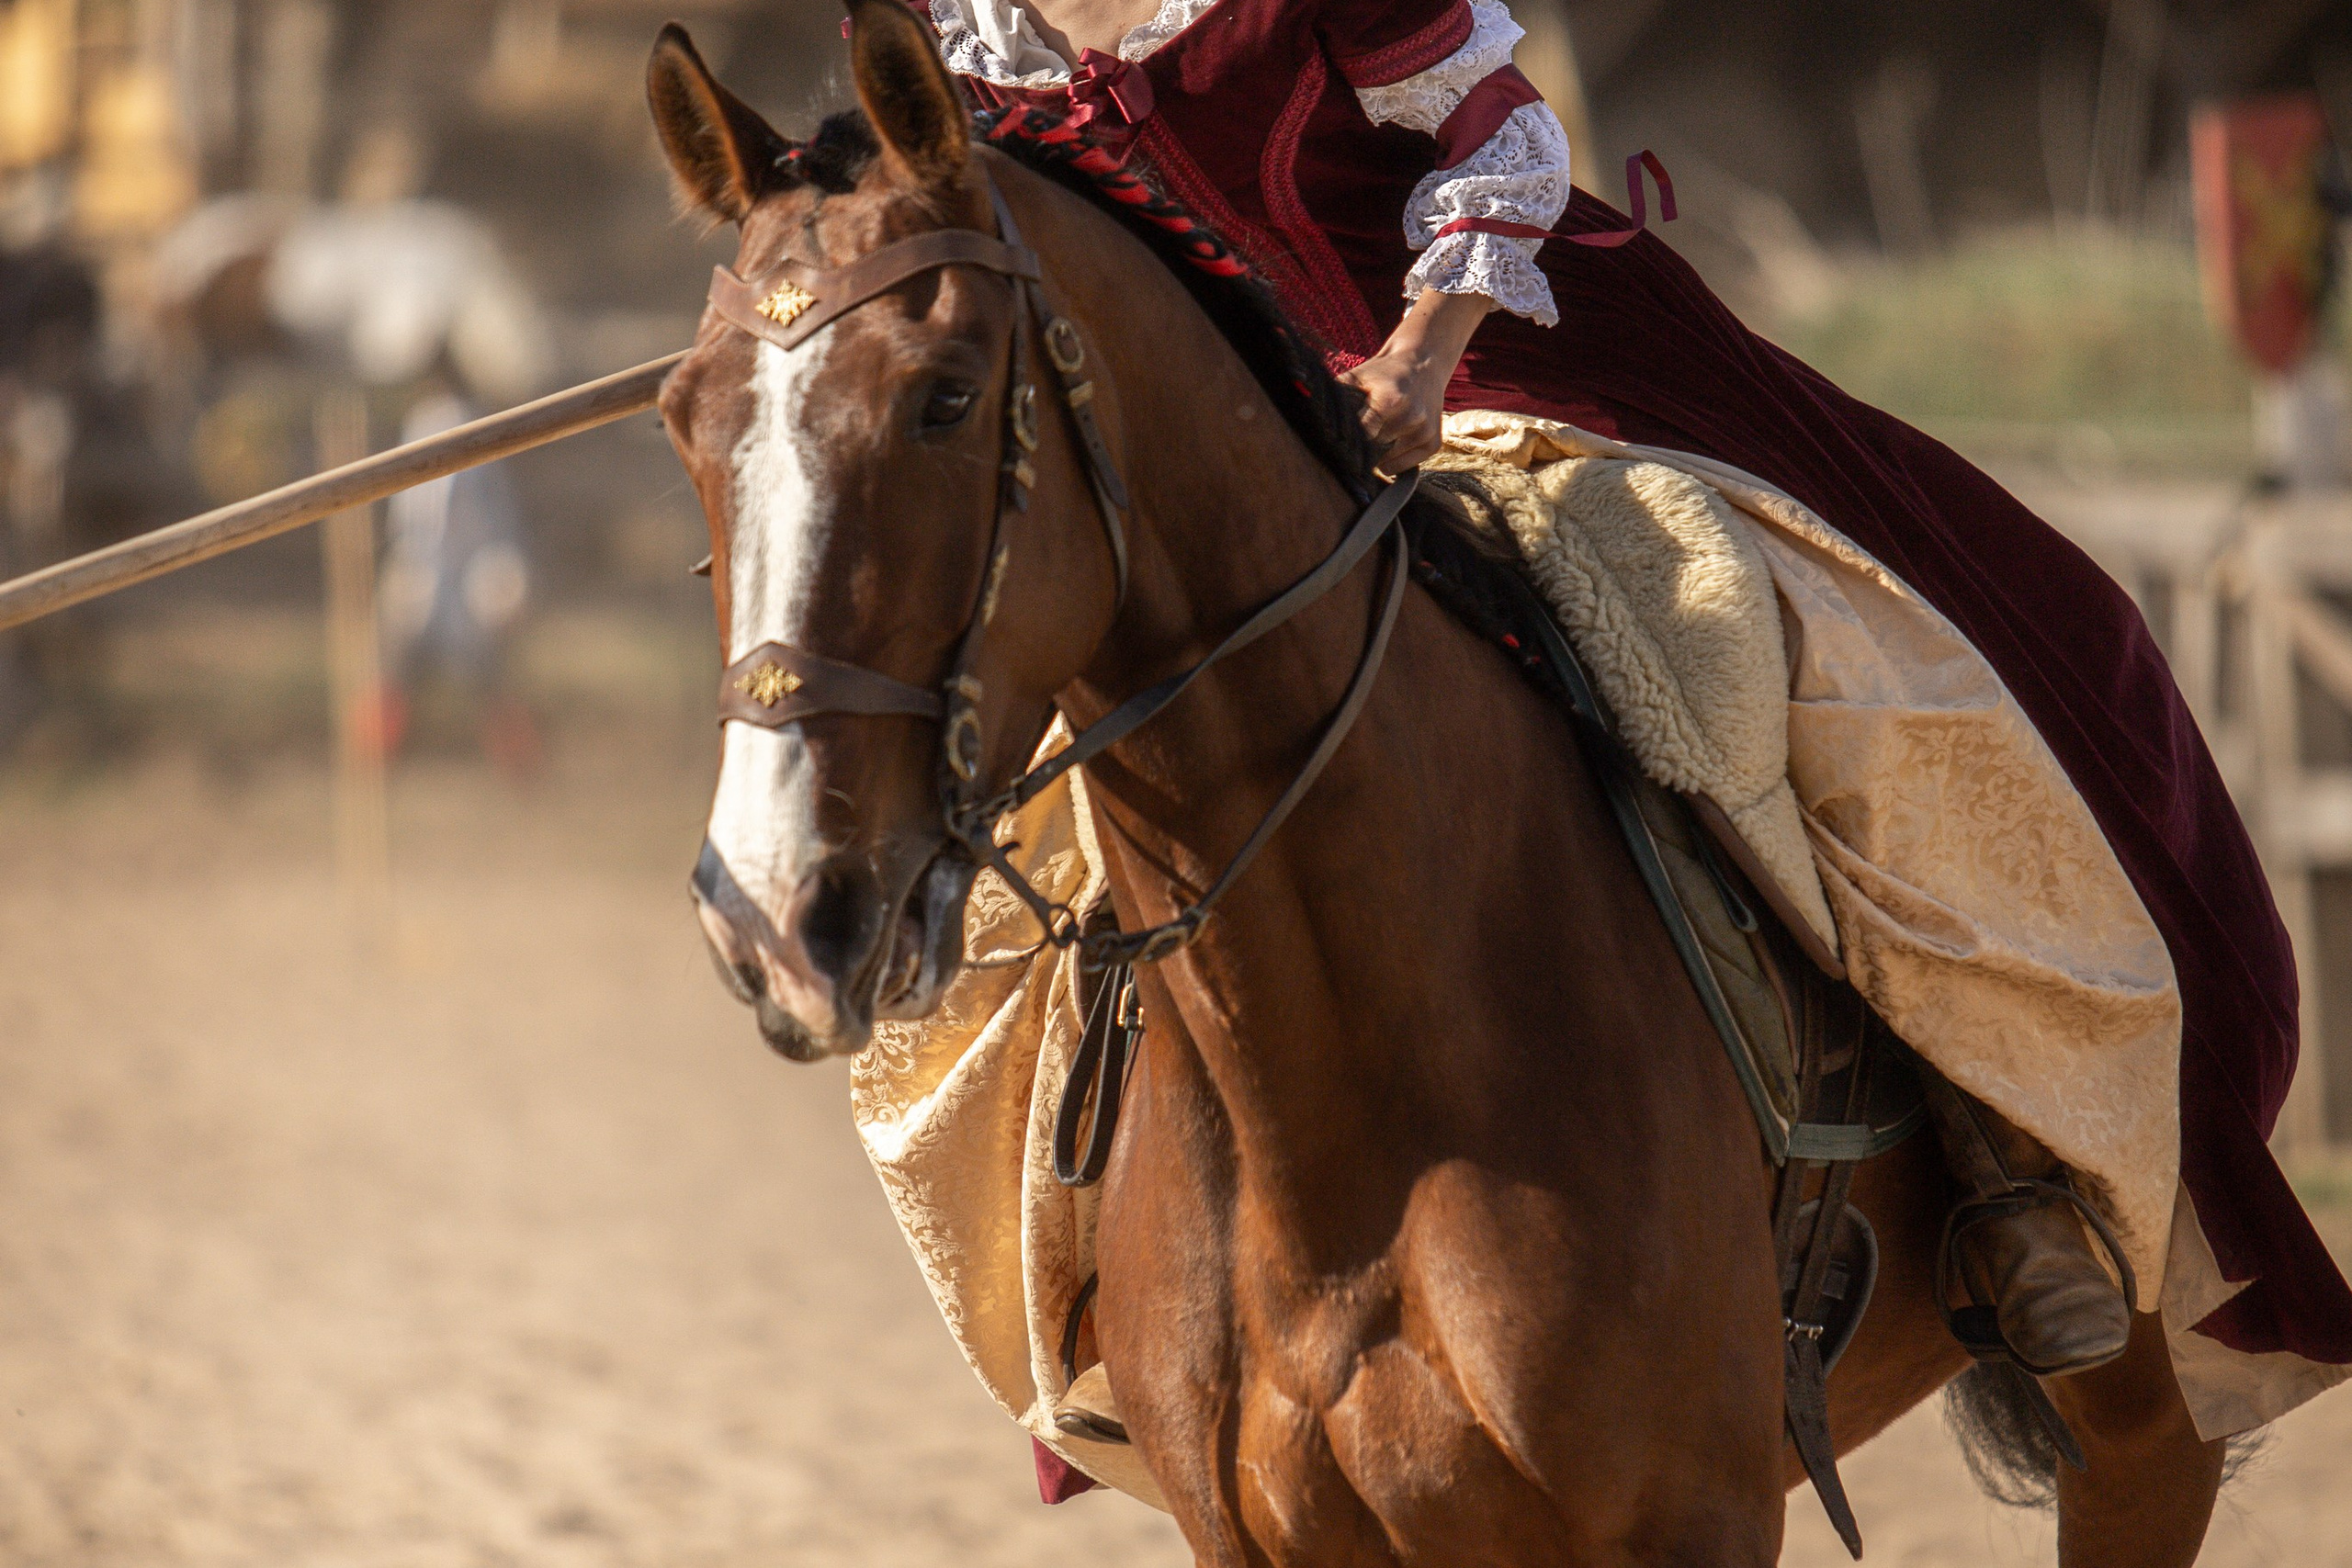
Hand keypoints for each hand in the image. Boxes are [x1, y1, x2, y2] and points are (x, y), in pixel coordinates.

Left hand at [1339, 287, 1493, 474]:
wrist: (1424, 364)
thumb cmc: (1382, 373)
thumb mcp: (1357, 376)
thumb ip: (1335, 395)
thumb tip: (1305, 409)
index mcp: (1389, 398)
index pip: (1362, 434)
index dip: (1347, 442)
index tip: (1337, 444)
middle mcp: (1411, 415)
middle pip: (1373, 449)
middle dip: (1360, 448)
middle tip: (1353, 440)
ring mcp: (1424, 430)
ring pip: (1386, 460)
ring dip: (1375, 455)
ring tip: (1375, 434)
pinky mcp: (1433, 442)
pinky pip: (1404, 467)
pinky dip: (1393, 461)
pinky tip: (1390, 443)